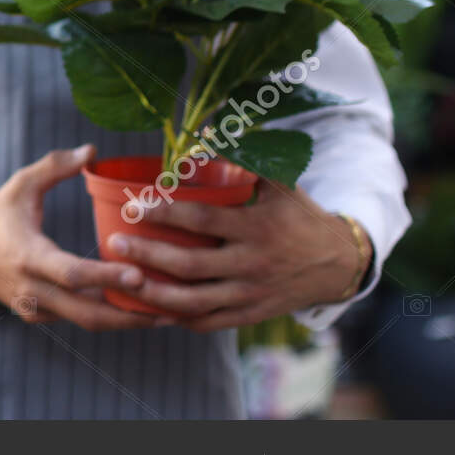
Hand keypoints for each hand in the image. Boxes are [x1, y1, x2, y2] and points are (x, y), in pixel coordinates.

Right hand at [0, 144, 160, 330]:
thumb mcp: (20, 185)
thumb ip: (54, 166)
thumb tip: (92, 150)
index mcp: (29, 256)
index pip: (73, 273)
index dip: (107, 277)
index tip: (140, 274)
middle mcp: (32, 289)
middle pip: (88, 312)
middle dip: (131, 314)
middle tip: (170, 308)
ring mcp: (36, 308)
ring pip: (87, 321)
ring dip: (125, 319)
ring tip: (165, 313)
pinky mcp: (40, 316)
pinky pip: (78, 319)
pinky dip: (106, 316)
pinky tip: (135, 308)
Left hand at [109, 178, 368, 330]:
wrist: (340, 263)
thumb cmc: (301, 216)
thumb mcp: (280, 183)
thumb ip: (242, 159)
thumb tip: (201, 132)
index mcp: (258, 227)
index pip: (203, 221)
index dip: (165, 214)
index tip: (133, 205)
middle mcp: (253, 263)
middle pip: (191, 265)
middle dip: (148, 256)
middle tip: (114, 244)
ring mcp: (251, 294)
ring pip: (195, 301)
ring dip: (155, 294)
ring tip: (123, 281)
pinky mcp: (251, 315)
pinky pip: (209, 322)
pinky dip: (179, 319)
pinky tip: (152, 311)